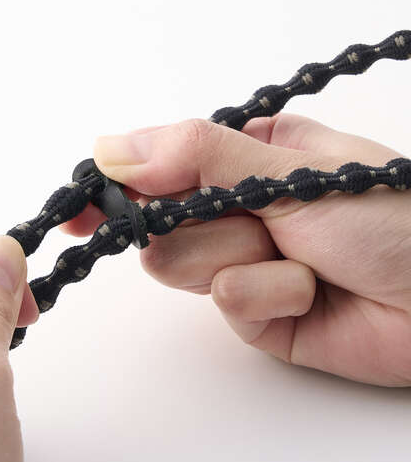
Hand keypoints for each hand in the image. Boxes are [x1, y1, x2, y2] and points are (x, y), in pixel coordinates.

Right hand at [62, 114, 410, 385]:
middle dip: (208, 223)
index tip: (82, 203)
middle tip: (258, 221)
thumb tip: (108, 150)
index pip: (157, 164)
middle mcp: (233, 205)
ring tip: (299, 258)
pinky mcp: (250, 311)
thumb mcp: (289, 168)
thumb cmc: (389, 217)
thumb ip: (197, 155)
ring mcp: (238, 259)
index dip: (118, 183)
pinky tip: (310, 295)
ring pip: (179, 263)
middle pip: (160, 220)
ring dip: (241, 258)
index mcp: (241, 156)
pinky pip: (223, 303)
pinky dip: (267, 297)